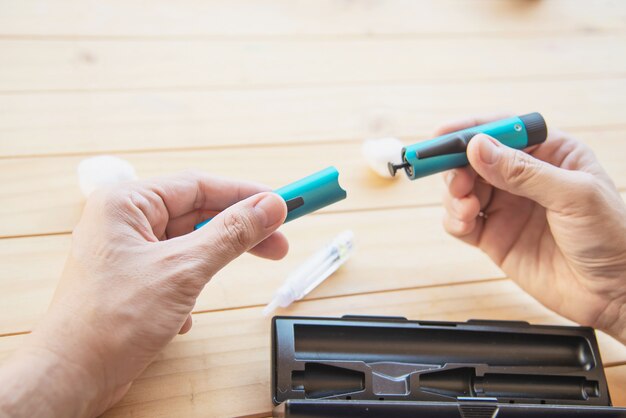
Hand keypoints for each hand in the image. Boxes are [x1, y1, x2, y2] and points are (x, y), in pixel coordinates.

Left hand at [0, 171, 287, 416]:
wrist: (72, 376)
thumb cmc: (110, 320)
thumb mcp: (184, 269)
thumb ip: (231, 233)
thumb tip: (270, 206)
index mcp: (127, 202)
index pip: (200, 185)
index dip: (245, 194)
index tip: (282, 204)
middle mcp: (124, 221)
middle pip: (197, 213)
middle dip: (237, 232)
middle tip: (278, 244)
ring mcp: (127, 251)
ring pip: (188, 244)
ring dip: (210, 265)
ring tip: (216, 287)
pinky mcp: (132, 279)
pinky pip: (176, 270)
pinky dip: (190, 288)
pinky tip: (183, 313)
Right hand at [440, 116, 625, 342]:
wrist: (615, 292)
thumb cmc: (613, 237)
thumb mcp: (574, 195)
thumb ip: (524, 172)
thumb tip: (479, 148)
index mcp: (550, 154)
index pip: (503, 131)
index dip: (470, 130)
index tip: (442, 136)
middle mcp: (524, 177)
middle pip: (475, 159)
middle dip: (456, 165)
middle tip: (453, 179)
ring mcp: (507, 207)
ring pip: (462, 189)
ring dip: (454, 194)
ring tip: (466, 206)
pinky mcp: (495, 236)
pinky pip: (463, 221)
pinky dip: (455, 219)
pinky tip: (465, 221)